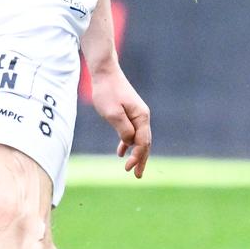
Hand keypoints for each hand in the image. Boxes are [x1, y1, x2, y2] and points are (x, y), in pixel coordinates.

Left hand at [89, 60, 150, 176]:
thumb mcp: (112, 113)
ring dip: (136, 153)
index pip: (143, 142)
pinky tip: (121, 151)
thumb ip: (123, 129)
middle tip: (137, 175)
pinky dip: (128, 143)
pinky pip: (131, 132)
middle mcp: (142, 116)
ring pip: (138, 138)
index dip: (138, 157)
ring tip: (131, 168)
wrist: (104, 72)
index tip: (129, 168)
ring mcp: (136, 114)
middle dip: (141, 159)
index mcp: (141, 117)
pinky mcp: (128, 112)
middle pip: (145, 143)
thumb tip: (130, 142)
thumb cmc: (107, 92)